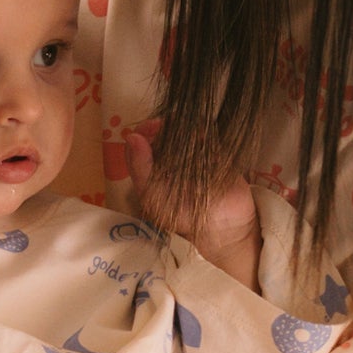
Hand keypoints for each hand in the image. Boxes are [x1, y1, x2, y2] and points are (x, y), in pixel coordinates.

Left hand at [126, 119, 260, 291]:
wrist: (220, 228)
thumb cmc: (180, 216)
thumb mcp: (152, 195)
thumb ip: (140, 167)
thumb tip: (132, 136)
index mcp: (154, 166)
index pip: (146, 139)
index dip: (147, 129)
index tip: (152, 126)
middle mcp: (173, 157)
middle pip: (166, 130)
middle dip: (166, 124)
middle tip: (169, 123)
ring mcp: (196, 154)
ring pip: (187, 129)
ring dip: (185, 124)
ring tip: (186, 126)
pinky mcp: (218, 153)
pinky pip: (210, 135)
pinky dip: (206, 130)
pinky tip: (203, 132)